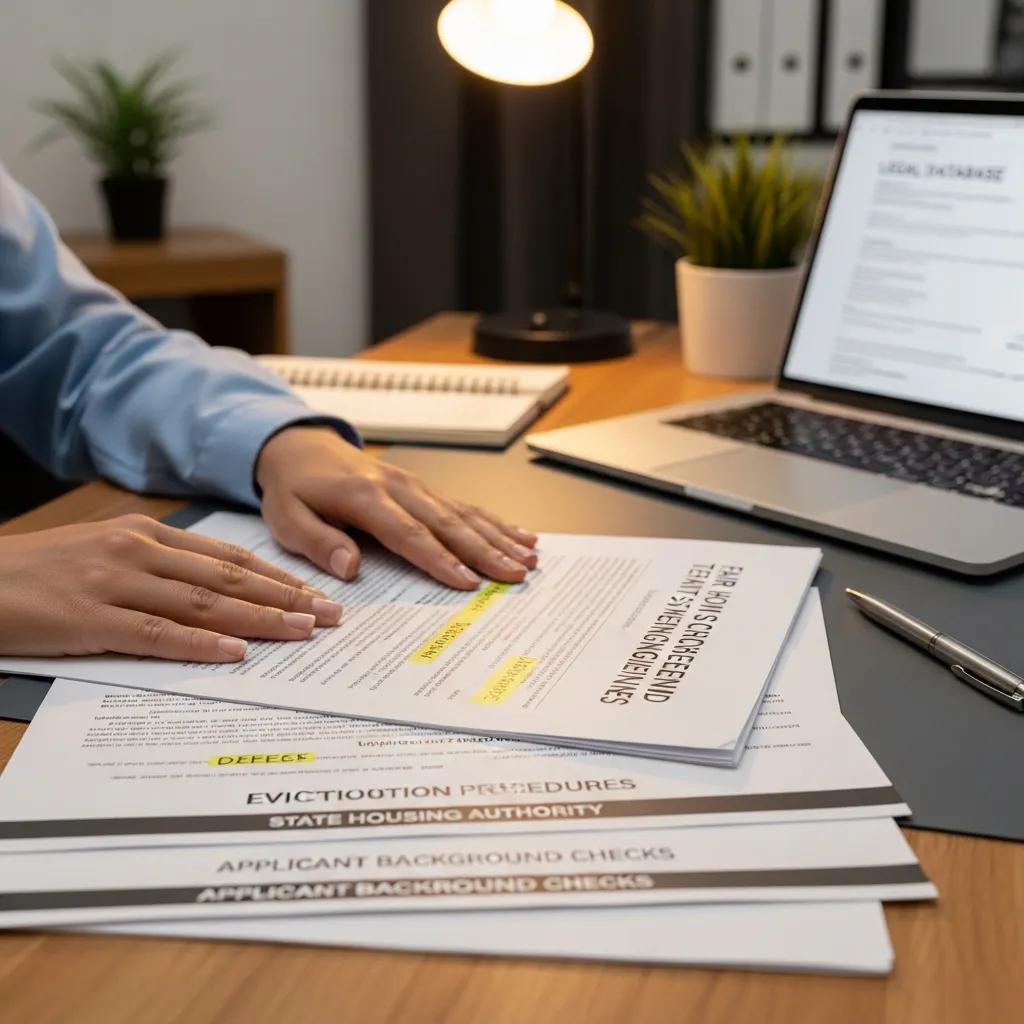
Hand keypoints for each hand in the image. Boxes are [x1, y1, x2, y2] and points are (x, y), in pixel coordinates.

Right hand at [0, 515, 342, 661]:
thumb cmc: (40, 571)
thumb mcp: (105, 552)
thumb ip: (158, 565)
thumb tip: (214, 587)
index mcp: (146, 534)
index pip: (229, 557)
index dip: (278, 577)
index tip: (316, 594)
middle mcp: (139, 552)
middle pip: (229, 578)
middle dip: (287, 598)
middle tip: (331, 615)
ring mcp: (114, 584)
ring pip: (204, 603)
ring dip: (260, 618)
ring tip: (303, 632)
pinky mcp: (88, 619)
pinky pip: (156, 633)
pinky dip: (200, 643)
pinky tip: (235, 652)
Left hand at [256, 426, 537, 588]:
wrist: (301, 445)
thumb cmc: (294, 488)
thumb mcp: (287, 518)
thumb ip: (318, 542)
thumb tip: (350, 567)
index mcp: (364, 496)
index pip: (409, 534)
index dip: (440, 560)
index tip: (468, 582)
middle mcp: (399, 487)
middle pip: (448, 523)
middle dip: (486, 551)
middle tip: (515, 575)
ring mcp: (416, 485)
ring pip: (464, 514)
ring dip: (499, 538)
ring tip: (530, 559)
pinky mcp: (424, 488)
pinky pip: (464, 506)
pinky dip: (495, 522)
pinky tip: (521, 535)